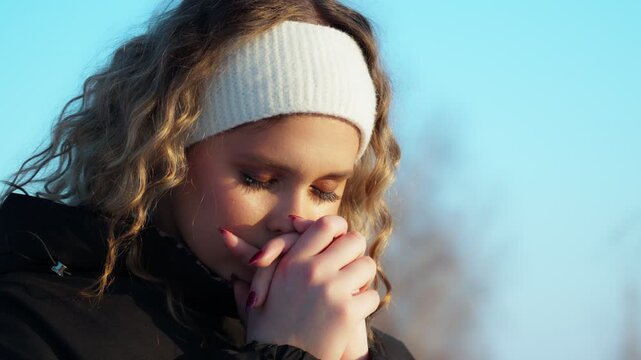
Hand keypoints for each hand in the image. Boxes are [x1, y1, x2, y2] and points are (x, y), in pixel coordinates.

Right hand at [222, 215, 374, 359]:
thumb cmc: (267, 335)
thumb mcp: (254, 302)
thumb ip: (249, 275)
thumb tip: (228, 251)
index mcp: (291, 263)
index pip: (327, 224)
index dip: (338, 229)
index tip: (340, 240)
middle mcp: (312, 270)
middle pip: (353, 240)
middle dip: (355, 251)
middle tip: (353, 264)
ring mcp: (331, 289)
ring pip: (366, 265)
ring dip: (363, 277)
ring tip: (356, 289)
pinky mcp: (346, 311)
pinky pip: (371, 295)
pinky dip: (367, 304)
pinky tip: (356, 312)